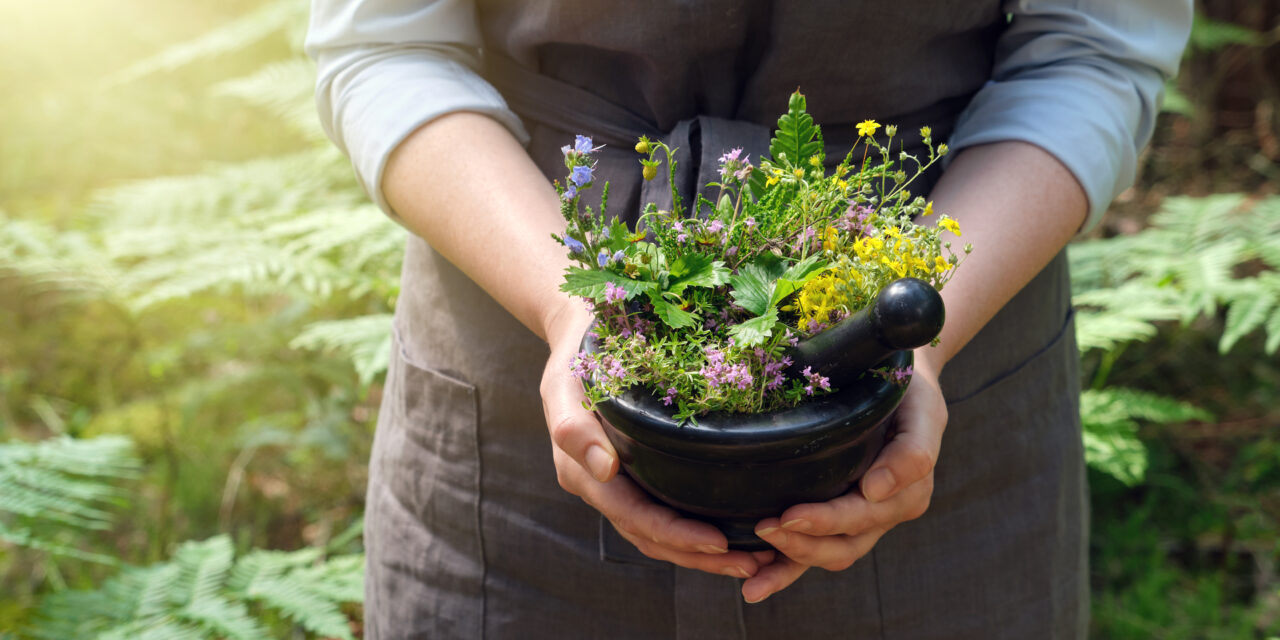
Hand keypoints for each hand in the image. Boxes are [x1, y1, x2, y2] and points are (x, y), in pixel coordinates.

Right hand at [539, 299, 774, 577]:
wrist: (579, 331)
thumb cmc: (576, 353)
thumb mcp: (565, 383)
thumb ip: (574, 428)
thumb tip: (603, 469)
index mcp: (581, 472)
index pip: (634, 515)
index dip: (676, 534)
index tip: (719, 542)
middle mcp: (599, 485)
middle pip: (651, 536)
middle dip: (699, 556)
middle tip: (753, 566)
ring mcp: (616, 484)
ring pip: (660, 535)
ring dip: (703, 554)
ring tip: (755, 561)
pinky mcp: (634, 474)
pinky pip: (664, 512)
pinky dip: (697, 529)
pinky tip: (735, 532)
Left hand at [742, 349, 947, 602]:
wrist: (900, 380)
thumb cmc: (908, 392)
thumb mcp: (922, 410)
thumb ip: (911, 452)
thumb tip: (876, 492)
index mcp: (908, 491)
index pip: (864, 516)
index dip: (827, 521)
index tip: (789, 516)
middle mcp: (886, 512)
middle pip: (844, 544)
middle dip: (802, 544)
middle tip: (762, 529)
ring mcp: (863, 519)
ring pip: (830, 554)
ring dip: (791, 563)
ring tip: (752, 570)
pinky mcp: (839, 516)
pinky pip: (815, 549)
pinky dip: (786, 568)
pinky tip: (755, 579)